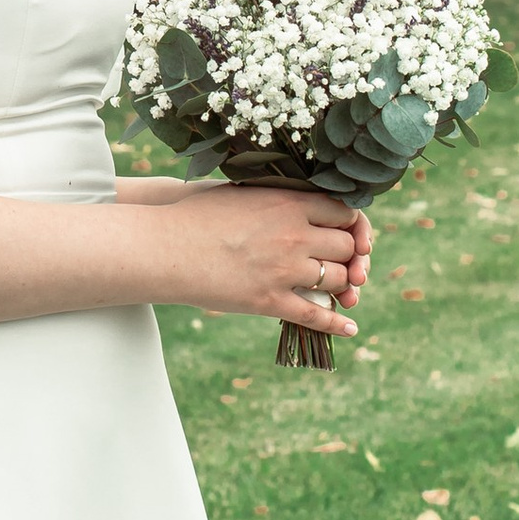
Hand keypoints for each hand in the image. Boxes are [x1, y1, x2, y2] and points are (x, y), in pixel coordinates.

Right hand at [181, 184, 372, 338]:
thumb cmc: (198, 215)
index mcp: (289, 203)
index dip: (351, 225)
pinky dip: (337, 322)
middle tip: (343, 262)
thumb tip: (303, 200)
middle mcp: (293, 235)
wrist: (166, 247)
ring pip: (336, 280)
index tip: (347, 233)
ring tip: (337, 288)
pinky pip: (315, 314)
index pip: (345, 213)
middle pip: (346, 248)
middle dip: (349, 256)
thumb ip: (280, 197)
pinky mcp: (270, 301)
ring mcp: (284, 270)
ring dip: (340, 285)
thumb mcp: (245, 192)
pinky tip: (350, 327)